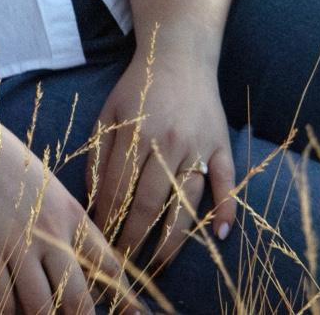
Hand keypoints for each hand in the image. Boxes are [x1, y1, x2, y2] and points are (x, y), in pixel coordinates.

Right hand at [0, 98, 132, 314]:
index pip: (109, 267)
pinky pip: (2, 301)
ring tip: (30, 312)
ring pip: (41, 307)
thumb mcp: (43, 180)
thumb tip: (77, 250)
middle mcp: (49, 230)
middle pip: (79, 299)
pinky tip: (1, 306)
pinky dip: (4, 311)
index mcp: (70, 212)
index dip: (121, 299)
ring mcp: (16, 241)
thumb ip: (62, 216)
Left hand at [86, 35, 237, 268]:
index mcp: (135, 133)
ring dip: (172, 239)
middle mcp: (167, 143)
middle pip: (149, 203)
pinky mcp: (222, 147)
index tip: (98, 242)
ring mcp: (198, 147)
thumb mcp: (109, 112)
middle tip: (124, 266)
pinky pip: (227, 185)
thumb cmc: (139, 86)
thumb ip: (98, 152)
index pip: (117, 189)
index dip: (106, 219)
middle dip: (133, 239)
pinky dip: (225, 211)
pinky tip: (219, 237)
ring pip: (186, 203)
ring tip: (157, 265)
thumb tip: (93, 198)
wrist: (179, 54)